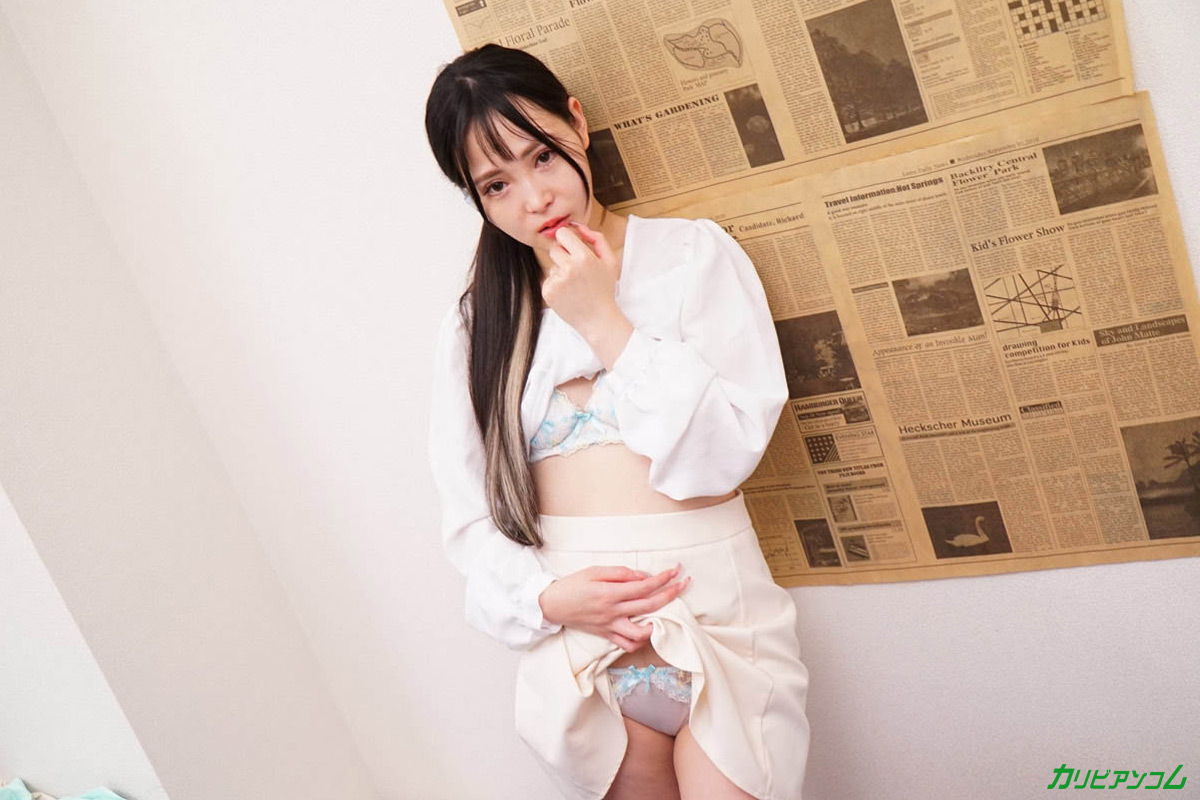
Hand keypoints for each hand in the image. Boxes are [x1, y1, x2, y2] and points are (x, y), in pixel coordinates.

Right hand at [538, 564, 690, 652]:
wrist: (552, 604)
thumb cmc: (572, 584)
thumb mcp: (594, 570)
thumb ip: (620, 573)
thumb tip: (643, 576)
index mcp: (610, 593)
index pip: (644, 586)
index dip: (663, 578)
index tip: (675, 571)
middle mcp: (612, 611)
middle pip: (650, 605)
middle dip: (671, 594)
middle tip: (684, 584)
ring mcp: (610, 626)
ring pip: (641, 632)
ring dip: (657, 623)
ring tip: (665, 613)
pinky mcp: (606, 635)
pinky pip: (627, 644)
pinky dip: (640, 640)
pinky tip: (646, 630)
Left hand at [542, 222, 620, 337]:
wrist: (598, 319)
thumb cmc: (604, 289)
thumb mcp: (609, 261)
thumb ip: (597, 238)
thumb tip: (577, 225)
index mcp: (584, 257)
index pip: (562, 233)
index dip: (567, 239)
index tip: (572, 246)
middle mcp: (568, 268)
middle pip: (555, 249)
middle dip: (564, 256)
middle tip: (577, 271)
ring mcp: (556, 281)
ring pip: (552, 266)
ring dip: (561, 272)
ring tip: (575, 286)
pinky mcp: (548, 292)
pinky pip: (548, 279)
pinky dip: (556, 285)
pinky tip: (568, 294)